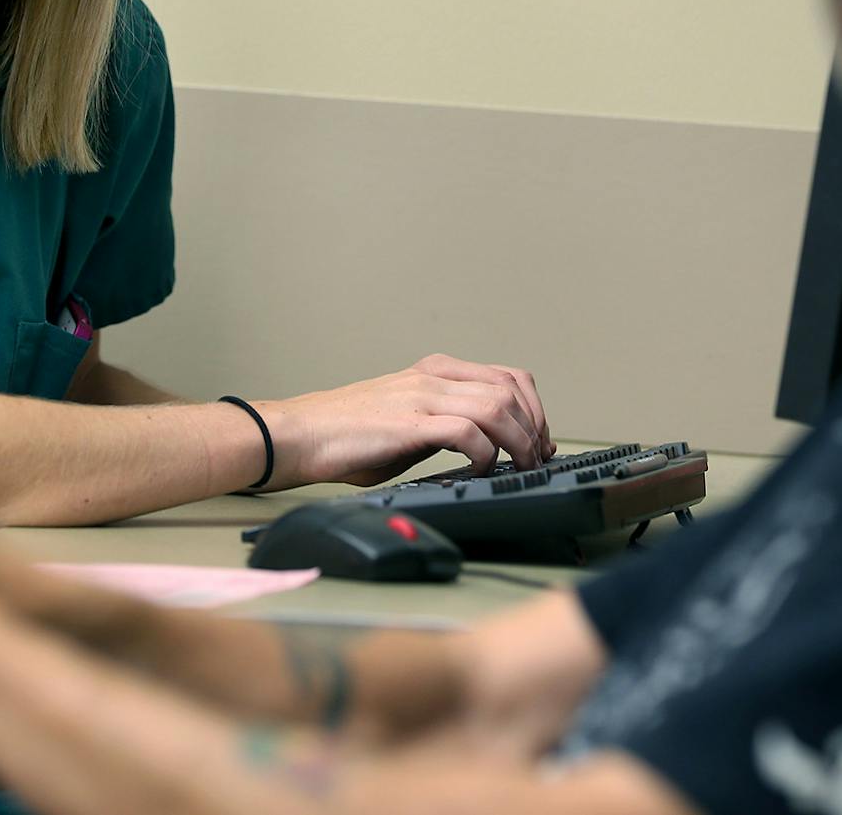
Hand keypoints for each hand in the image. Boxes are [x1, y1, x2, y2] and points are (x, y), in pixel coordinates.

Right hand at [259, 354, 554, 487]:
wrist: (301, 434)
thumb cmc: (349, 435)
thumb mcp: (410, 419)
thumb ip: (446, 424)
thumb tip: (488, 451)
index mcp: (437, 370)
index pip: (509, 377)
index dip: (535, 409)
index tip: (540, 440)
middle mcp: (434, 376)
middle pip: (511, 389)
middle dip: (534, 428)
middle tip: (536, 460)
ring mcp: (422, 395)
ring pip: (496, 407)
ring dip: (518, 442)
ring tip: (517, 468)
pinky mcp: (409, 422)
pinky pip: (467, 431)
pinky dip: (485, 453)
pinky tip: (479, 470)